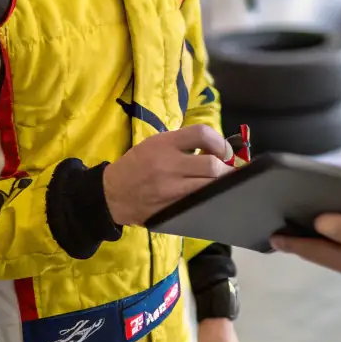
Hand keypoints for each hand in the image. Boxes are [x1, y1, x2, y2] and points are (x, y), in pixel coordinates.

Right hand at [103, 125, 231, 226]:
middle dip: (226, 167)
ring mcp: (171, 189)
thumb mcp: (155, 143)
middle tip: (227, 168)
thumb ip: (182, 143)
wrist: (113, 193)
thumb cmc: (136, 164)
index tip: (224, 150)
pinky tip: (208, 195)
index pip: (201, 134)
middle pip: (212, 164)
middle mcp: (169, 164)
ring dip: (220, 184)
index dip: (220, 141)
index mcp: (165, 143)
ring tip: (221, 182)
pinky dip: (208, 197)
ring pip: (209, 186)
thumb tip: (215, 148)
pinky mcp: (171, 207)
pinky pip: (199, 202)